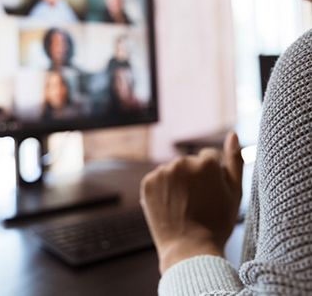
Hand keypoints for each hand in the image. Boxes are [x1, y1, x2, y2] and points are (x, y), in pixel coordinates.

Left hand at [140, 131, 242, 273]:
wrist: (190, 250)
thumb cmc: (217, 223)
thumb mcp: (235, 192)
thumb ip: (235, 160)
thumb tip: (232, 133)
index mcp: (206, 162)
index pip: (208, 158)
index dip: (210, 177)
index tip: (209, 195)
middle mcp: (182, 161)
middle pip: (189, 164)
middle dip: (192, 178)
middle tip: (196, 203)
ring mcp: (163, 172)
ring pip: (172, 172)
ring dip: (176, 183)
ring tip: (182, 207)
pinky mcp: (148, 182)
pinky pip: (157, 180)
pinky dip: (161, 190)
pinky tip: (169, 206)